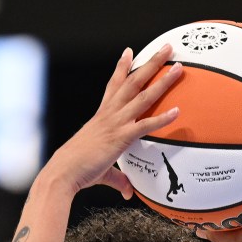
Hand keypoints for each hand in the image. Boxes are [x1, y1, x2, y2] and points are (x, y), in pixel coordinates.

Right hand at [42, 45, 183, 198]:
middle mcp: (109, 114)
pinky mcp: (120, 138)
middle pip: (133, 81)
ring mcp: (115, 123)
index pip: (113, 85)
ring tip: (178, 66)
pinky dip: (162, 118)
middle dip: (150, 63)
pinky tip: (177, 112)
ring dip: (162, 80)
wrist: (64, 172)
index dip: (122, 68)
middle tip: (166, 48)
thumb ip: (118, 179)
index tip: (129, 51)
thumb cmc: (77, 170)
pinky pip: (146, 125)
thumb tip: (127, 193)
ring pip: (143, 96)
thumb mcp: (101, 170)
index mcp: (101, 115)